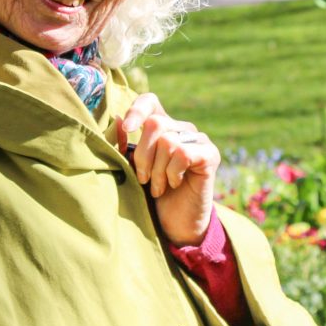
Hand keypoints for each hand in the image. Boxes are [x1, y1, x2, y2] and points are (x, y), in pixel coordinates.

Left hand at [117, 93, 220, 246]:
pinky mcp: (210, 154)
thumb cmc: (152, 195)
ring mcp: (198, 140)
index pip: (150, 102)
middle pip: (155, 123)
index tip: (126, 128)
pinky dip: (172, 173)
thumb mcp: (132, 169)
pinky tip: (174, 184)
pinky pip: (183, 153)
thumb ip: (124, 146)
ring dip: (157, 171)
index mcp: (162, 127)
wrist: (176, 224)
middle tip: (143, 179)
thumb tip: (115, 119)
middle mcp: (181, 128)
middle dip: (142, 155)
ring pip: (167, 141)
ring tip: (158, 188)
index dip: (136, 109)